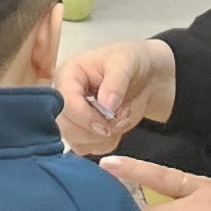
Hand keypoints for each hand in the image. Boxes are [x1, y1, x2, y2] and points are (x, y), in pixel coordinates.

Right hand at [55, 36, 174, 154]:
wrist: (145, 77)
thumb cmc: (131, 62)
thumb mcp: (126, 62)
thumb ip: (116, 81)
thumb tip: (106, 105)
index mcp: (68, 76)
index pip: (64, 103)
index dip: (84, 117)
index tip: (106, 124)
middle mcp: (64, 98)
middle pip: (67, 127)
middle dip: (95, 130)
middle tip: (119, 118)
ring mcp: (72, 117)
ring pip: (77, 141)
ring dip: (103, 138)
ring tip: (121, 118)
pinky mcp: (82, 133)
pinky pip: (88, 149)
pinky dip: (106, 144)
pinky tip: (117, 128)